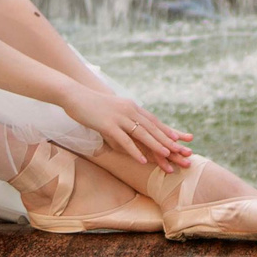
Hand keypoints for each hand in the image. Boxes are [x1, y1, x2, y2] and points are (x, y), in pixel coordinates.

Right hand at [63, 85, 191, 168]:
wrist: (74, 95)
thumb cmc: (92, 105)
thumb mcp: (113, 110)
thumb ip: (124, 118)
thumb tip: (132, 129)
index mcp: (132, 107)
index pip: (154, 121)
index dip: (168, 131)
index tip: (182, 140)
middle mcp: (129, 110)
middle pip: (152, 128)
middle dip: (168, 141)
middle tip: (181, 152)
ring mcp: (119, 117)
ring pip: (141, 133)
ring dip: (155, 145)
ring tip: (167, 155)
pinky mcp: (107, 125)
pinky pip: (124, 140)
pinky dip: (134, 151)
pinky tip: (142, 161)